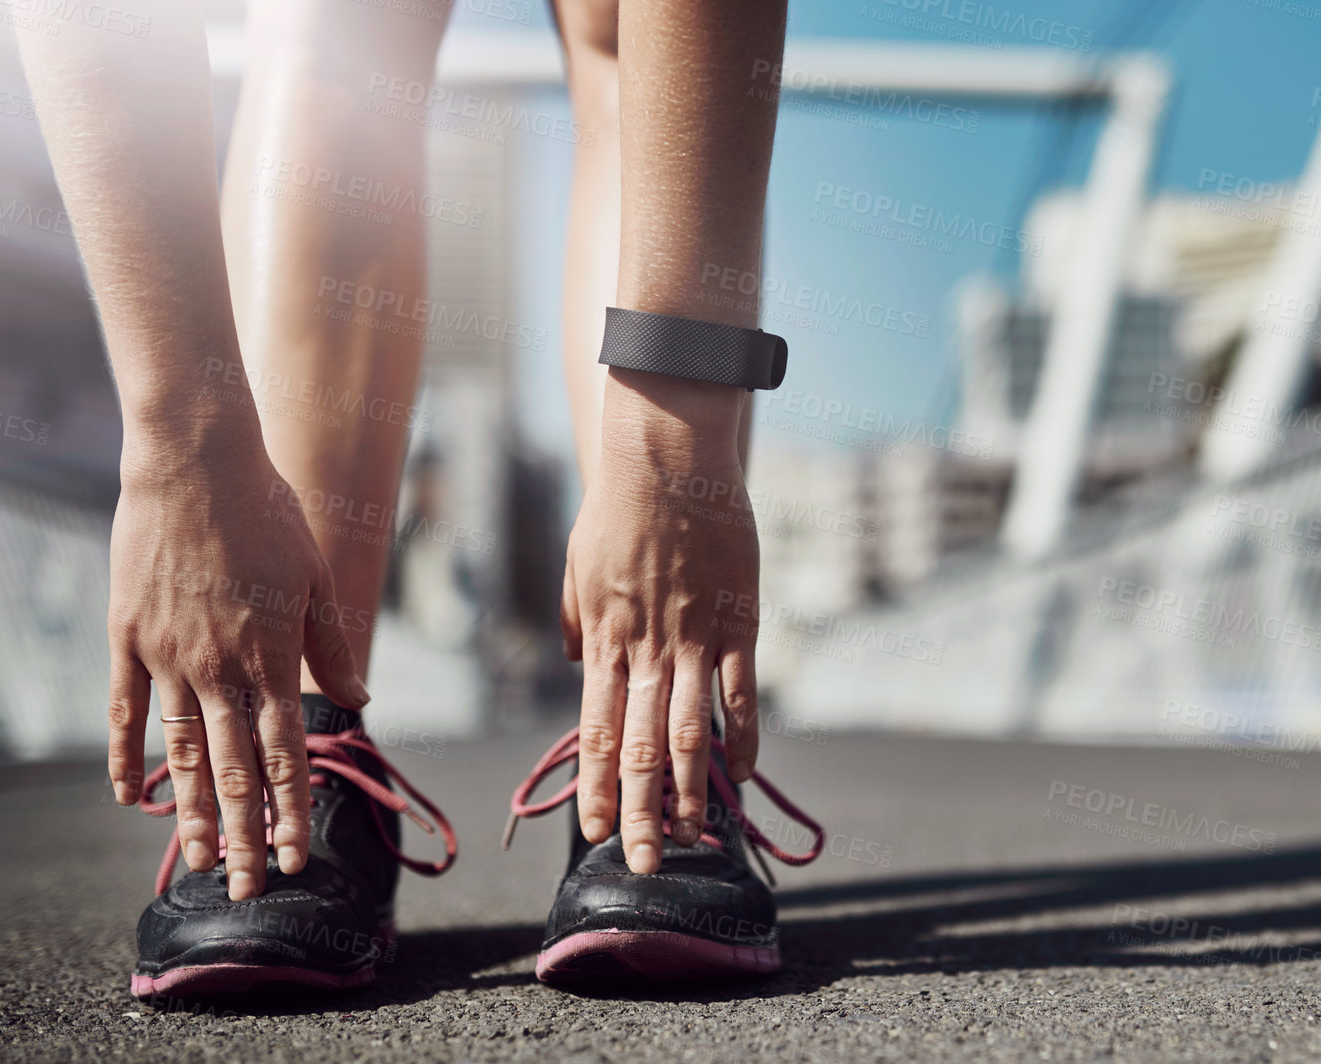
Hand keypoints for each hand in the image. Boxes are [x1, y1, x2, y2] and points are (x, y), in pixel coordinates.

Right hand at [106, 418, 367, 900]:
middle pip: (233, 771)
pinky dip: (124, 756)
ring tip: (198, 862)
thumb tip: (358, 703)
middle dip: (245, 836)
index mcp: (271, 656)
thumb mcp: (317, 579)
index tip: (298, 857)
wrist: (196, 463)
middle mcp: (219, 668)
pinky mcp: (128, 637)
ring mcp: (167, 657)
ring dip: (191, 813)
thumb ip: (333, 649)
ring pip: (180, 753)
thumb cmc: (269, 514)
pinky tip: (127, 798)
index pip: (285, 753)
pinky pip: (124, 711)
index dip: (291, 810)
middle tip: (251, 889)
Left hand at [560, 370, 758, 873]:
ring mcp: (693, 638)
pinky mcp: (736, 621)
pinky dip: (743, 738)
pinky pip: (741, 693)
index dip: (597, 785)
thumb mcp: (578, 564)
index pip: (597, 729)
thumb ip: (577, 618)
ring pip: (690, 731)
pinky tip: (743, 777)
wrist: (664, 456)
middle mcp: (646, 649)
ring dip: (688, 790)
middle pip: (640, 746)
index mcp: (604, 638)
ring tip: (688, 837)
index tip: (593, 830)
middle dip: (637, 810)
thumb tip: (578, 660)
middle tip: (639, 862)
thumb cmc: (618, 505)